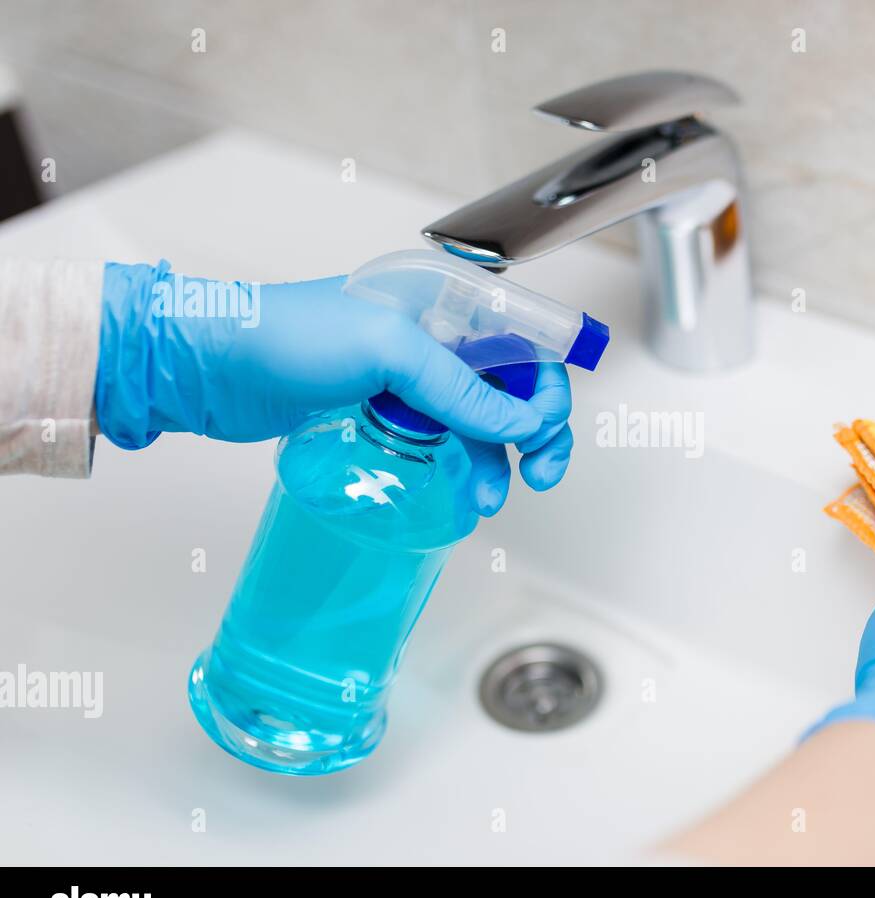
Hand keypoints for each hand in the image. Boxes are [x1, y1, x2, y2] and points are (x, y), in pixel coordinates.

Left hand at [95, 263, 573, 514]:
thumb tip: (523, 427)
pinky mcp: (385, 408)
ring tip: (489, 499)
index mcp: (444, 302)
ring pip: (480, 417)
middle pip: (513, 383)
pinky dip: (461, 463)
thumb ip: (460, 390)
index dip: (547, 386)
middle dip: (536, 430)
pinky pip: (443, 436)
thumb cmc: (286, 336)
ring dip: (496, 458)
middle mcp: (436, 335)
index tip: (543, 433)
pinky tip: (463, 490)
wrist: (209, 365)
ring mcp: (410, 375)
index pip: (525, 340)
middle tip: (540, 475)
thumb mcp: (387, 353)